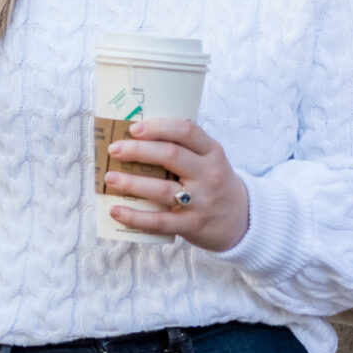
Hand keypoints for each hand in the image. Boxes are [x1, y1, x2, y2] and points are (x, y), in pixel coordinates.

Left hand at [106, 117, 249, 253]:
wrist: (242, 221)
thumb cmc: (214, 184)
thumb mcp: (210, 161)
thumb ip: (184, 150)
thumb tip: (135, 138)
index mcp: (212, 152)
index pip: (187, 131)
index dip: (158, 127)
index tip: (134, 128)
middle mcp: (209, 174)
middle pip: (171, 156)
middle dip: (138, 151)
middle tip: (114, 150)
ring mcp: (201, 201)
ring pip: (162, 189)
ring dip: (132, 182)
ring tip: (109, 178)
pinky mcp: (192, 225)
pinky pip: (159, 221)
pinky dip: (135, 217)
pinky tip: (116, 211)